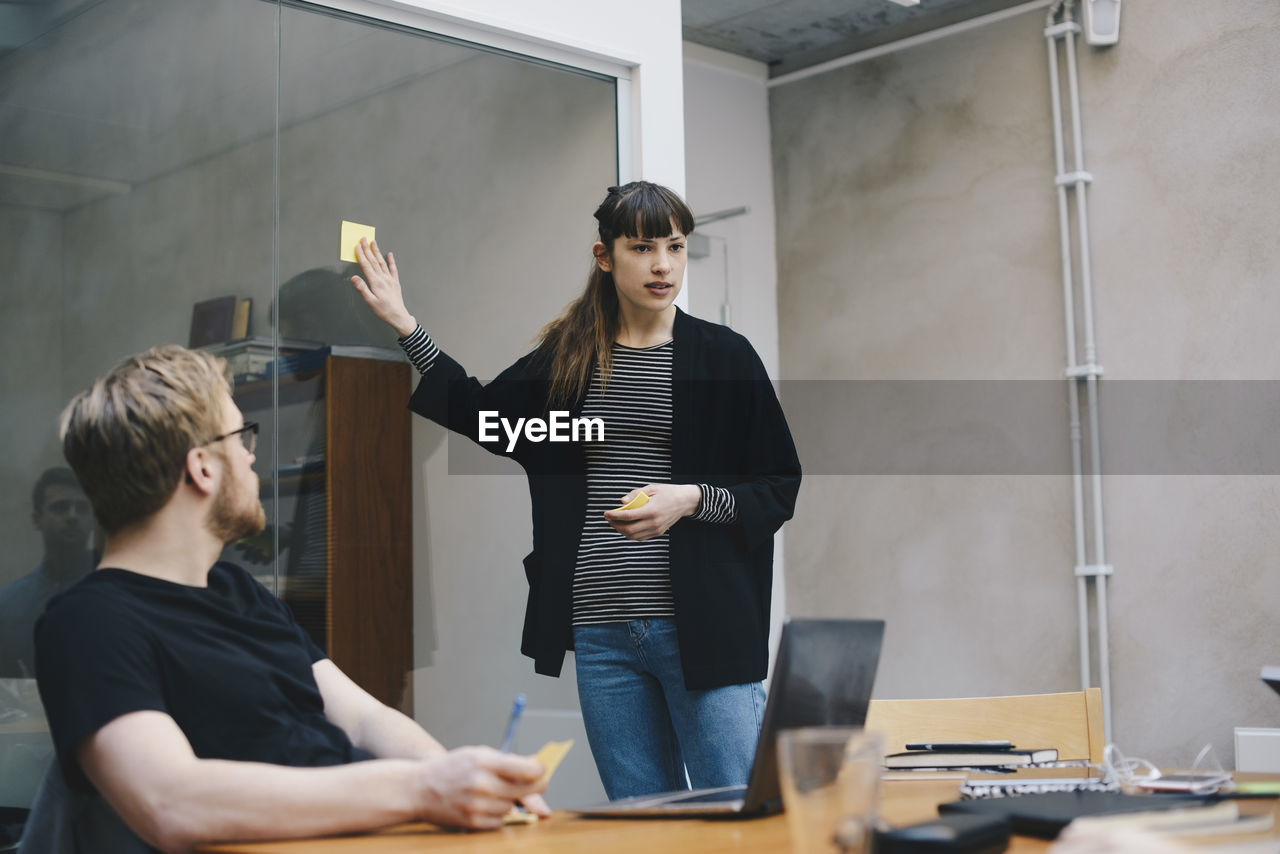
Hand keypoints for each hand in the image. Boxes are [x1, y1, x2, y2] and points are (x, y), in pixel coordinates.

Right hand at [351, 238, 417, 336]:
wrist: (398, 316)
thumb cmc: (383, 310)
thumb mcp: (370, 301)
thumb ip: (362, 288)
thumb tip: (354, 277)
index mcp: (376, 282)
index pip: (366, 265)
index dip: (361, 255)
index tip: (357, 246)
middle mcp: (383, 278)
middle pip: (373, 261)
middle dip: (367, 249)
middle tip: (363, 239)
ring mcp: (390, 279)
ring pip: (382, 262)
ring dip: (377, 252)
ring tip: (373, 243)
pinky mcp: (395, 282)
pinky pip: (393, 269)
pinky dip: (391, 261)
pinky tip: (390, 254)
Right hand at [414, 746, 546, 829]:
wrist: (418, 788)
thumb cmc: (452, 768)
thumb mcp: (477, 755)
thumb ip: (506, 762)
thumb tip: (537, 771)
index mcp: (483, 761)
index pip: (525, 769)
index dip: (539, 771)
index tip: (542, 771)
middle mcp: (481, 783)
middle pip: (524, 790)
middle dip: (536, 788)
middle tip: (540, 785)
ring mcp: (476, 804)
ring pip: (512, 807)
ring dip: (512, 801)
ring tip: (499, 792)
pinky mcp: (471, 822)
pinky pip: (499, 821)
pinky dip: (498, 814)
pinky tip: (488, 805)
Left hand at [602, 484, 700, 540]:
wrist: (684, 501)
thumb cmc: (667, 492)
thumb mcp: (652, 488)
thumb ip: (636, 494)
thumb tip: (622, 501)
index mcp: (652, 510)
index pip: (628, 516)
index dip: (614, 516)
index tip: (606, 513)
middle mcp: (654, 522)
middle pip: (629, 529)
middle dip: (615, 525)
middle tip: (609, 518)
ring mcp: (656, 530)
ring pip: (633, 536)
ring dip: (621, 531)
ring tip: (616, 522)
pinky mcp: (658, 533)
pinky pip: (640, 537)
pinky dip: (630, 534)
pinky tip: (626, 526)